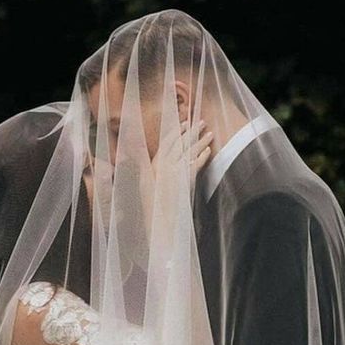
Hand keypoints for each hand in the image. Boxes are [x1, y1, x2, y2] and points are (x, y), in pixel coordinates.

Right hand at [143, 119, 212, 234]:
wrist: (160, 222)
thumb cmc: (152, 206)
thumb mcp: (143, 184)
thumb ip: (143, 166)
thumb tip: (135, 151)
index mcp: (153, 165)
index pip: (167, 142)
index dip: (176, 131)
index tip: (184, 123)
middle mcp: (164, 165)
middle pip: (180, 143)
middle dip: (191, 130)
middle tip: (201, 122)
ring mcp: (175, 171)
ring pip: (190, 150)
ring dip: (201, 140)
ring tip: (210, 133)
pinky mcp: (186, 179)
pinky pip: (197, 163)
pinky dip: (203, 156)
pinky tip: (209, 150)